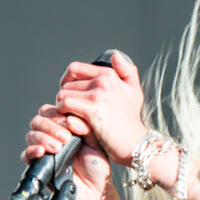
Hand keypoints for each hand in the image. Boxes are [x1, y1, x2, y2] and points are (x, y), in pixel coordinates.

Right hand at [20, 103, 123, 199]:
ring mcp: (44, 151)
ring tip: (58, 147)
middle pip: (38, 120)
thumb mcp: (96, 143)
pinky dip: (31, 150)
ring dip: (43, 137)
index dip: (57, 114)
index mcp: (64, 128)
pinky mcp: (39, 166)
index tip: (70, 125)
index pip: (51, 112)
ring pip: (31, 134)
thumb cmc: (96, 169)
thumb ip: (85, 126)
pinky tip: (42, 151)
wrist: (96, 192)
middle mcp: (52, 137)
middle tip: (65, 138)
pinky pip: (25, 155)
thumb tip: (70, 118)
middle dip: (51, 126)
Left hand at [54, 51, 147, 166]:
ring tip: (72, 116)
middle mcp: (103, 81)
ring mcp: (98, 95)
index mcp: (109, 74)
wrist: (137, 144)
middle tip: (71, 111)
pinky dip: (63, 113)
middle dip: (66, 96)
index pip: (75, 69)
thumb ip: (127, 72)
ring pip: (63, 94)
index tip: (69, 93)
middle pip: (66, 83)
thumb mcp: (134, 93)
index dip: (66, 80)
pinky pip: (65, 104)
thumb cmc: (131, 122)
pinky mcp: (92, 110)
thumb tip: (115, 55)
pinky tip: (71, 121)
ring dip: (63, 106)